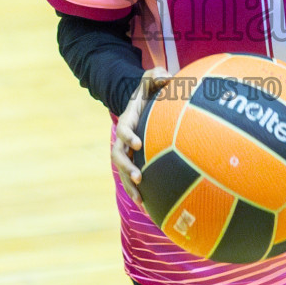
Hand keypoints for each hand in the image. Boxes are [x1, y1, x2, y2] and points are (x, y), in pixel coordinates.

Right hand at [111, 67, 169, 206]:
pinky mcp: (135, 162)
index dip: (128, 136)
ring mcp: (128, 152)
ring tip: (141, 201)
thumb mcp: (151, 80)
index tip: (137, 144)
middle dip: (127, 168)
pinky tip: (150, 208)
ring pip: (123, 172)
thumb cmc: (149, 92)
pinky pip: (134, 179)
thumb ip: (156, 76)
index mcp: (128, 120)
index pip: (123, 129)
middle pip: (118, 156)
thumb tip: (166, 76)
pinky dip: (140, 193)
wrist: (142, 105)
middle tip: (139, 177)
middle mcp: (124, 139)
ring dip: (130, 186)